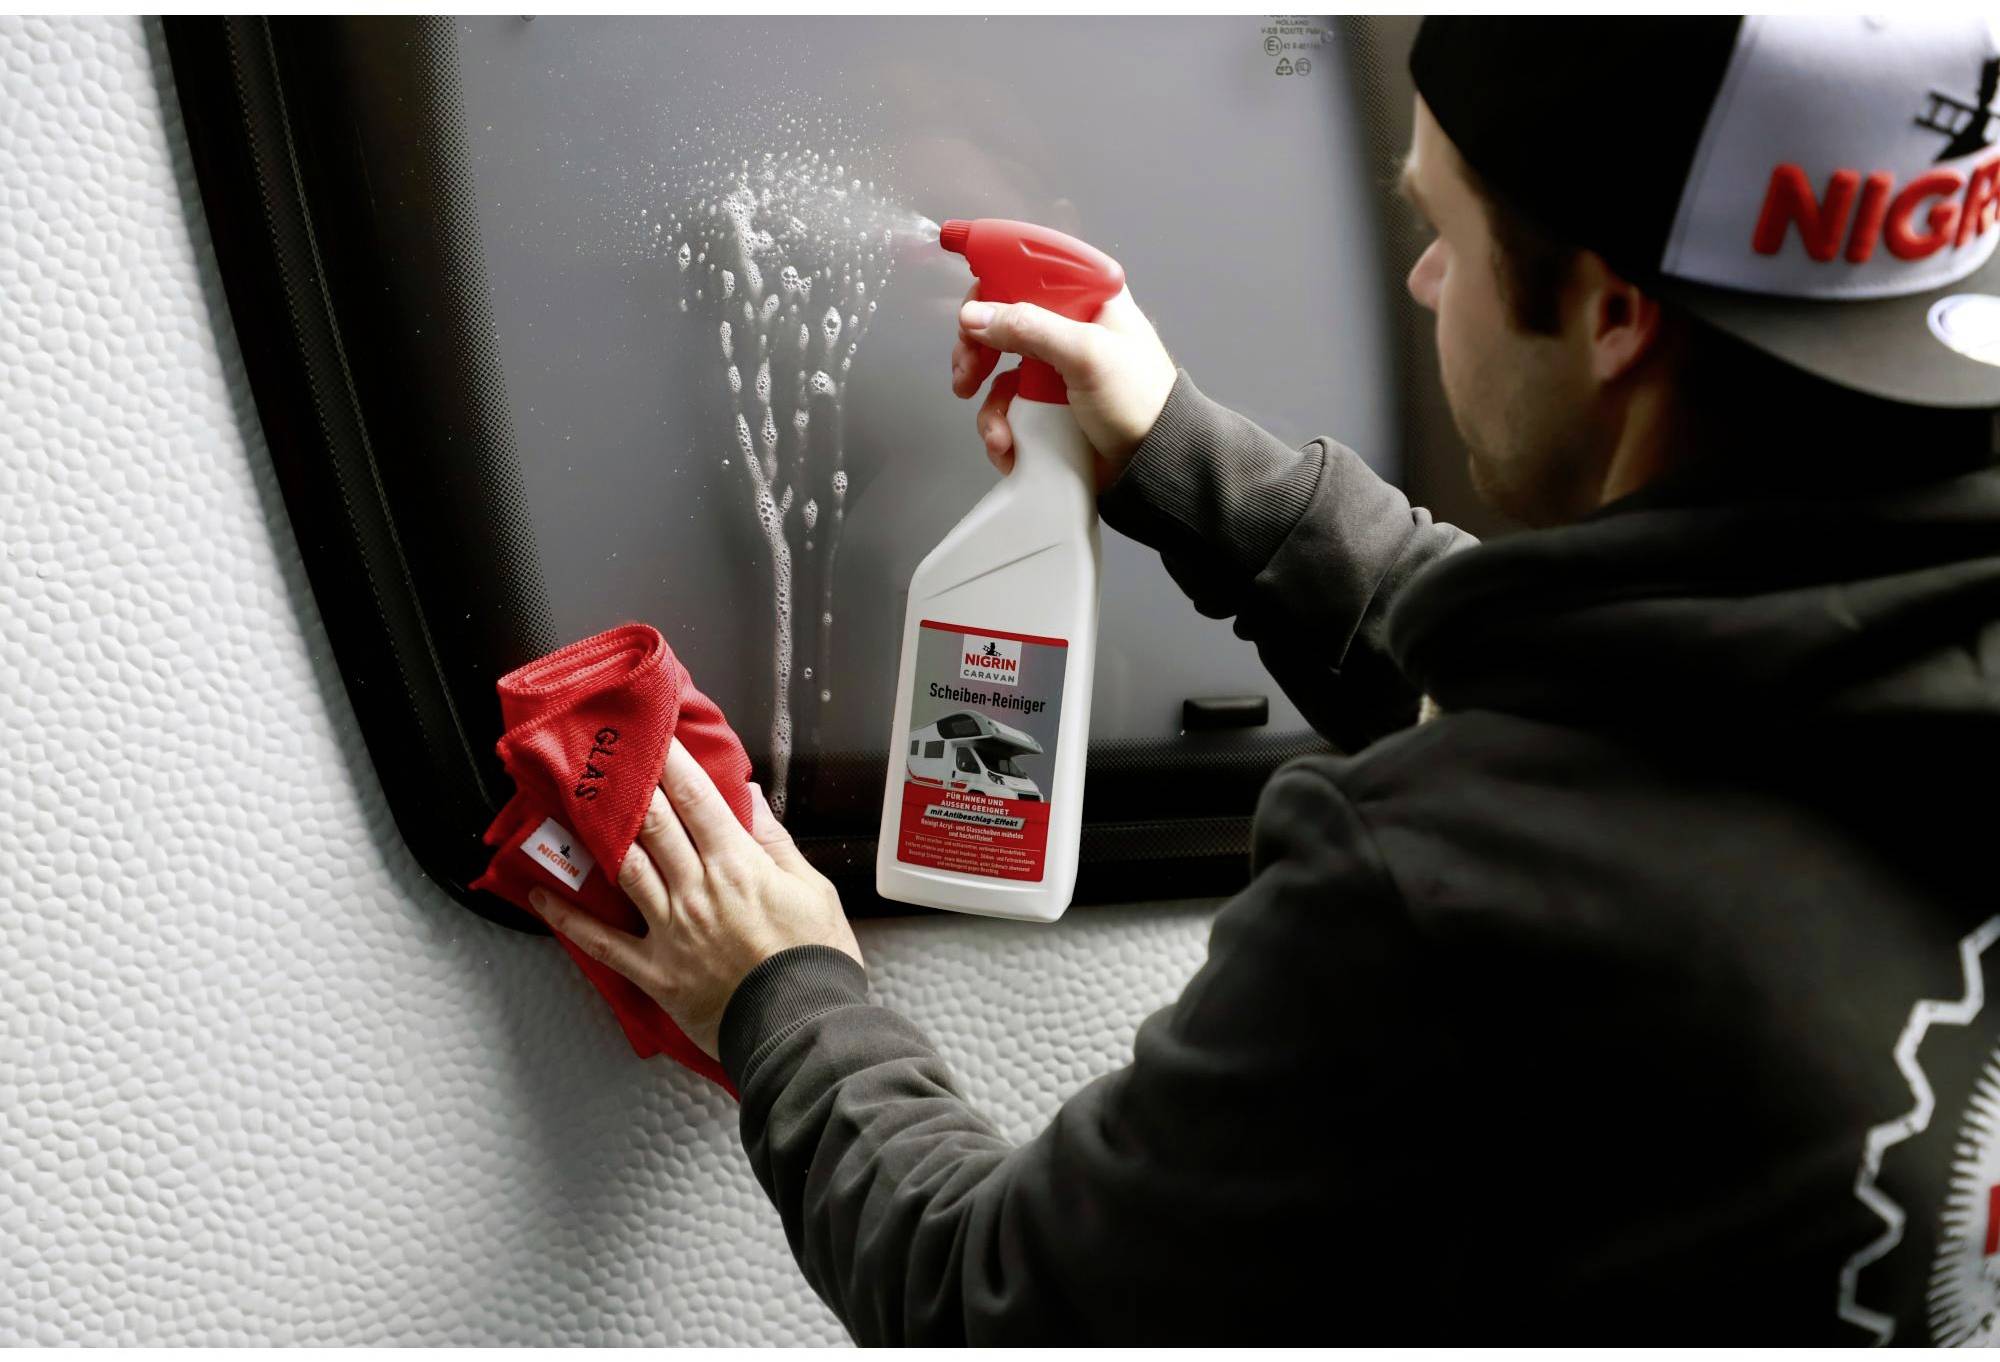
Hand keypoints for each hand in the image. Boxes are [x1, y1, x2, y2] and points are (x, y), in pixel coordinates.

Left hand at [527, 739, 861, 1060]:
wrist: (802, 1028)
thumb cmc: (816, 962)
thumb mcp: (813, 890)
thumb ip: (776, 844)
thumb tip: (751, 801)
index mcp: (738, 865)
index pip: (697, 798)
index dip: (671, 761)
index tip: (653, 735)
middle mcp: (696, 889)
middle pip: (654, 822)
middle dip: (630, 783)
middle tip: (606, 754)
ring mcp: (670, 929)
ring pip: (624, 866)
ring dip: (595, 833)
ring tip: (571, 804)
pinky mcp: (654, 971)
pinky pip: (602, 941)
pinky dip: (569, 918)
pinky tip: (543, 895)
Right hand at [949, 284, 1177, 492]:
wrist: (1155, 464)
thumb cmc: (1142, 402)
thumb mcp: (1087, 356)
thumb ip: (1030, 329)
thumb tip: (975, 316)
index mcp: (1087, 298)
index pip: (1029, 268)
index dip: (994, 274)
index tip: (963, 286)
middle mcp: (1068, 327)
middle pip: (1002, 320)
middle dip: (977, 349)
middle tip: (966, 374)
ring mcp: (1055, 367)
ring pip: (999, 369)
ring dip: (989, 403)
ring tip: (997, 431)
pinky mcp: (1047, 403)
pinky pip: (1009, 406)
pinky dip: (1001, 426)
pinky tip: (1009, 446)